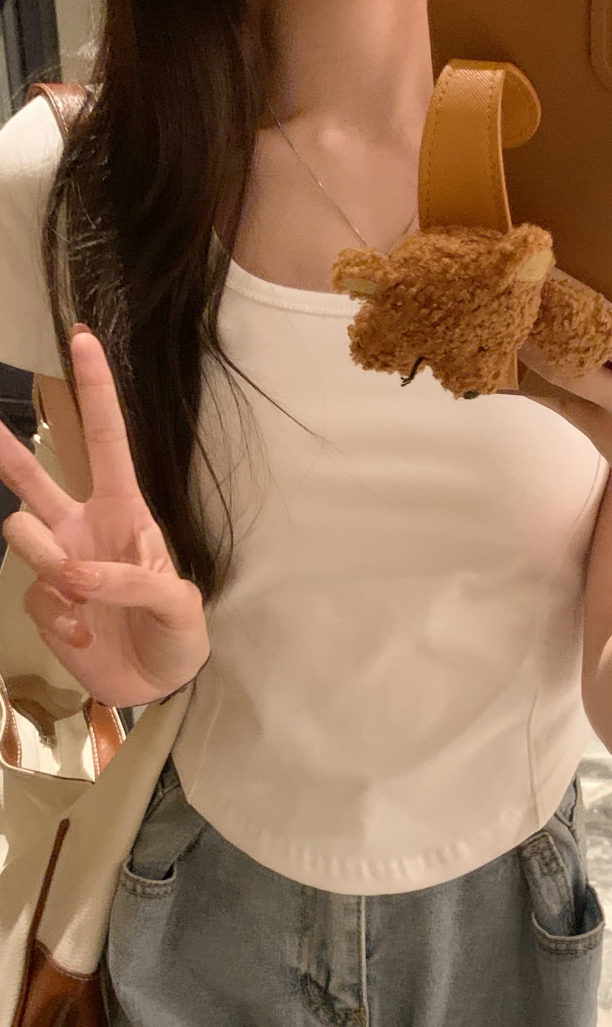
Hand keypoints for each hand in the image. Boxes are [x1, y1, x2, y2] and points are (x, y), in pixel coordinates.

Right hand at [0, 326, 209, 706]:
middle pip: (34, 477)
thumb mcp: (178, 605)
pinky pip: (34, 596)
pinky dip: (59, 622)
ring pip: (24, 536)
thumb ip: (134, 582)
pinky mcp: (43, 602)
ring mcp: (59, 563)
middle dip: (7, 450)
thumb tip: (74, 574)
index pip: (107, 442)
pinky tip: (84, 637)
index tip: (84, 341)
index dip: (96, 393)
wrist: (157, 685)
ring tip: (85, 603)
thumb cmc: (178, 634)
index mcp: (126, 512)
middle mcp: (84, 528)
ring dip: (51, 567)